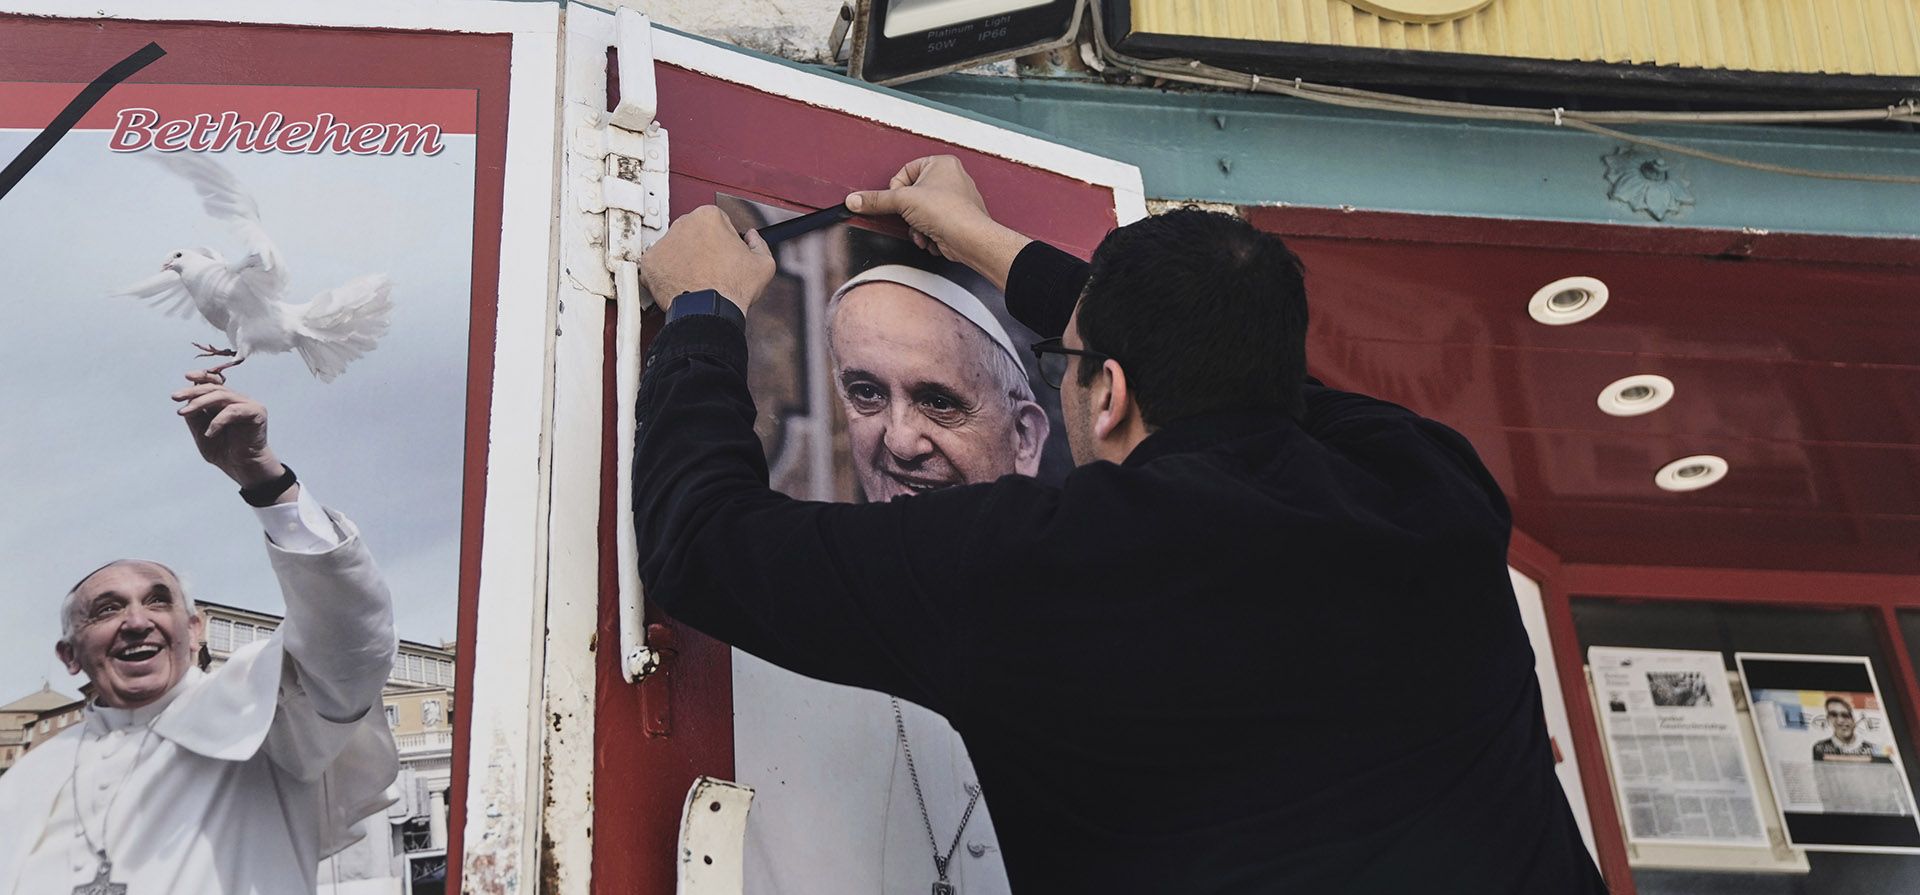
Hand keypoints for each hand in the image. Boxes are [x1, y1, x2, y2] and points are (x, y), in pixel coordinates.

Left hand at [171, 368, 285, 488]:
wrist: (241, 467)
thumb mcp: (200, 430)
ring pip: (221, 395)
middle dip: (192, 391)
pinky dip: (218, 420)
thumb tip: (187, 399)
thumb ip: (195, 414)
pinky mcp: (256, 412)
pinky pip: (233, 410)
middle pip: (214, 388)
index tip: (187, 376)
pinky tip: (209, 433)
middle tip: (175, 397)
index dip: (202, 376)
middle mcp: (237, 400)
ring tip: (184, 413)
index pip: (214, 382)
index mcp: (225, 402)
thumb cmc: (223, 450)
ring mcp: (248, 405)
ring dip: (199, 402)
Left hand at [639, 205, 775, 313]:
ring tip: (698, 278)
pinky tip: (683, 284)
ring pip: (675, 247)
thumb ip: (758, 243)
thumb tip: (751, 237)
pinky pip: (660, 265)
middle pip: (694, 232)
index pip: (717, 221)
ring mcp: (664, 243)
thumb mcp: (763, 263)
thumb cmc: (732, 288)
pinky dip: (668, 274)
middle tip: (712, 268)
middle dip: (701, 246)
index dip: (724, 240)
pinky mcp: (650, 263)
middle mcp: (683, 224)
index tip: (724, 254)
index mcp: (709, 217)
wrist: (709, 312)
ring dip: (684, 259)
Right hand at [844, 156, 1030, 290]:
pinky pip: (932, 225)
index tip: (900, 201)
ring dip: (916, 227)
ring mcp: (955, 200)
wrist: (969, 239)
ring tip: (924, 229)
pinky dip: (928, 234)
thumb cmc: (949, 212)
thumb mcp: (903, 201)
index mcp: (941, 163)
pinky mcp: (955, 220)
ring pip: (920, 213)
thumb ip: (876, 200)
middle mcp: (951, 178)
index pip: (905, 172)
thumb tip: (856, 200)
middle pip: (912, 196)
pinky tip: (933, 237)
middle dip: (908, 214)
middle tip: (912, 217)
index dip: (898, 190)